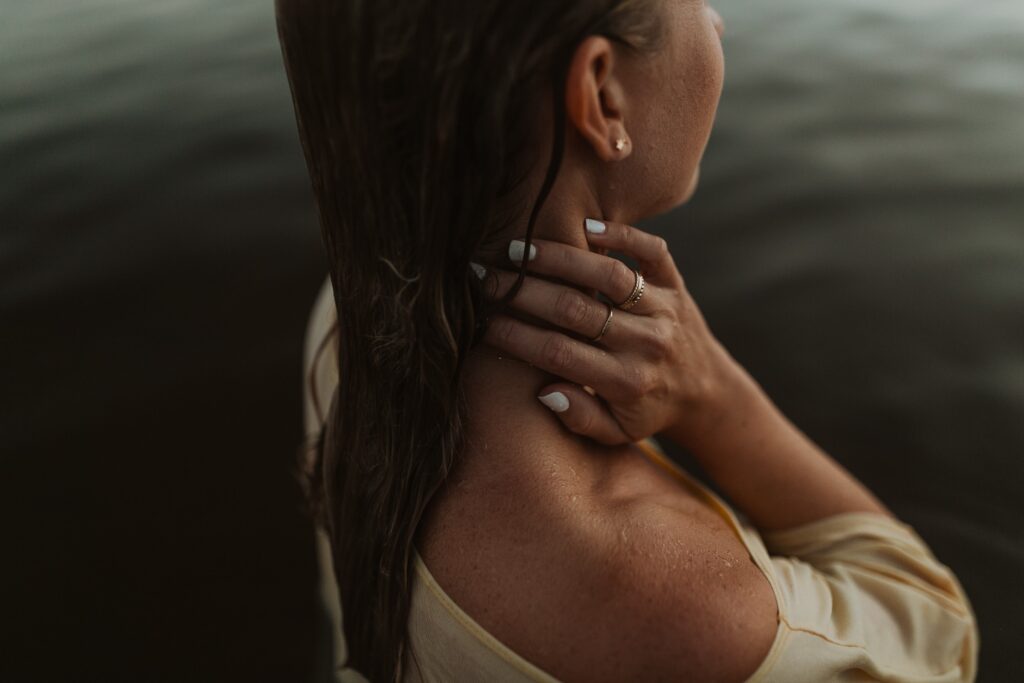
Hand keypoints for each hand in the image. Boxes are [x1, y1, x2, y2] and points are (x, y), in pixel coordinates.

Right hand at [479, 219, 741, 446]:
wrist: (707, 391)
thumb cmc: (648, 411)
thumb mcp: (617, 433)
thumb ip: (581, 419)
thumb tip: (545, 391)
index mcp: (626, 382)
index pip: (558, 353)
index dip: (515, 335)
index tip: (480, 321)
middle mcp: (646, 343)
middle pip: (575, 309)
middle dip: (522, 292)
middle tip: (482, 278)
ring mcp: (662, 309)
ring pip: (608, 275)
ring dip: (560, 259)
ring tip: (518, 250)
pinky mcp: (676, 284)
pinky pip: (651, 251)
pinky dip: (622, 235)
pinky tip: (585, 225)